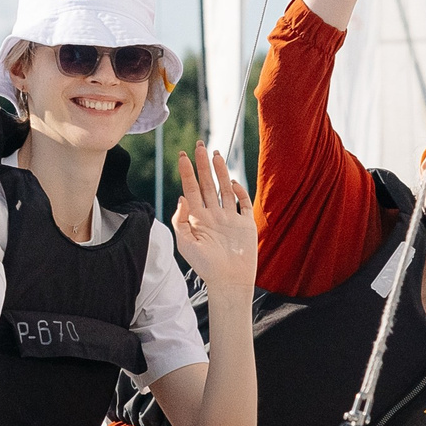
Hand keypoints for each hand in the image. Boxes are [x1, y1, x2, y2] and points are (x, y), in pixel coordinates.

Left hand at [172, 147, 255, 293]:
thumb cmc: (205, 266)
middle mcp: (213, 214)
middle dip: (202, 164)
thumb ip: (180, 220)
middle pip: (207, 183)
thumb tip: (182, 196)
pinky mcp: (245, 223)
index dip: (186, 172)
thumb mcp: (185, 243)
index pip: (190, 189)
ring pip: (224, 189)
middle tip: (199, 145)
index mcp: (197, 218)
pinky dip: (239, 191)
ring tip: (215, 154)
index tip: (182, 155)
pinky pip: (242, 202)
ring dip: (220, 171)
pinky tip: (231, 182)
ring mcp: (230, 217)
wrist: (229, 280)